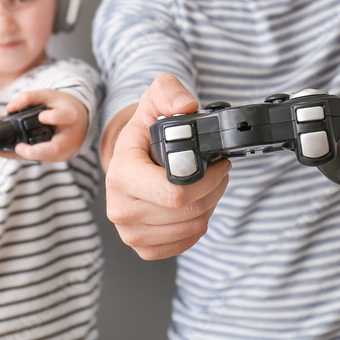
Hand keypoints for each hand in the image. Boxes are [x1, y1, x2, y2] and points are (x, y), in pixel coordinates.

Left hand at [1, 89, 89, 161]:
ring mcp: (67, 149)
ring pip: (46, 157)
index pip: (66, 117)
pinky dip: (28, 157)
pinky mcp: (61, 157)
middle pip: (55, 148)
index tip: (40, 116)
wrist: (80, 119)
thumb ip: (28, 97)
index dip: (54, 117)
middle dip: (34, 151)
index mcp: (71, 116)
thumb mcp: (48, 95)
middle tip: (18, 147)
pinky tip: (14, 152)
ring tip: (8, 150)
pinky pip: (43, 159)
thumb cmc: (63, 106)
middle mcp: (71, 135)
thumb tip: (9, 108)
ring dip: (26, 155)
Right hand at [105, 74, 230, 259]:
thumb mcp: (154, 99)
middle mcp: (121, 209)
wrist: (129, 158)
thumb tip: (185, 107)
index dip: (208, 179)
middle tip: (218, 171)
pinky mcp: (144, 247)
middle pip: (189, 212)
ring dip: (210, 205)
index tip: (217, 163)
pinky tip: (194, 204)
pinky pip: (185, 243)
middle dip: (214, 189)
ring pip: (192, 228)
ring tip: (206, 184)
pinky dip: (198, 224)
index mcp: (122, 175)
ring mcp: (131, 232)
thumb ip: (169, 93)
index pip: (176, 192)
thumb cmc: (144, 132)